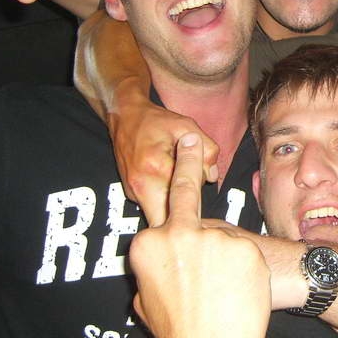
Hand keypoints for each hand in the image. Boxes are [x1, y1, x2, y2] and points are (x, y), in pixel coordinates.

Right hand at [109, 97, 218, 225]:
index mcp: (156, 168)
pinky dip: (165, 204)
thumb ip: (207, 150)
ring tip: (183, 196)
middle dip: (182, 218)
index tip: (203, 212)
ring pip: (159, 216)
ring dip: (173, 212)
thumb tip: (213, 176)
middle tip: (196, 211)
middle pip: (167, 220)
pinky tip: (171, 190)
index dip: (195, 207)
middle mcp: (141, 184)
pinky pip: (152, 207)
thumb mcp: (188, 127)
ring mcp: (133, 192)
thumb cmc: (156, 121)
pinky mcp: (131, 195)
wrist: (124, 117)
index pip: (183, 199)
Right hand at [130, 133, 268, 337]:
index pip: (162, 216)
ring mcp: (210, 237)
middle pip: (183, 190)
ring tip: (225, 290)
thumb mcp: (146, 301)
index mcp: (147, 243)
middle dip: (186, 160)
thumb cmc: (176, 332)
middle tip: (189, 138)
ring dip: (225, 254)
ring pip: (221, 233)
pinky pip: (242, 247)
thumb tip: (160, 260)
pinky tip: (242, 288)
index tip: (174, 155)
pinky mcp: (241, 245)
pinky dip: (244, 265)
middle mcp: (176, 233)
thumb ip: (153, 270)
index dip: (168, 200)